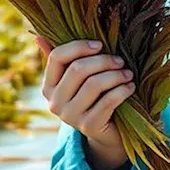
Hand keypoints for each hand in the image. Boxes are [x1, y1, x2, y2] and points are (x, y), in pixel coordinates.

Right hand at [35, 36, 133, 168]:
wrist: (106, 133)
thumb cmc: (92, 98)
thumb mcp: (77, 80)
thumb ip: (61, 60)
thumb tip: (39, 36)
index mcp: (48, 86)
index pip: (57, 57)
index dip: (79, 46)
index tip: (100, 44)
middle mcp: (54, 102)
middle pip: (78, 69)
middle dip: (103, 61)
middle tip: (121, 61)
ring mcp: (70, 116)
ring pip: (94, 84)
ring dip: (116, 75)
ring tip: (128, 73)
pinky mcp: (88, 126)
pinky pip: (108, 101)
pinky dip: (122, 90)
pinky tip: (130, 86)